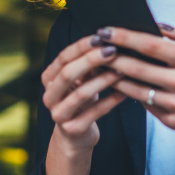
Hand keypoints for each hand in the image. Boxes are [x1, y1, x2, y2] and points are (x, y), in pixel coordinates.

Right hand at [41, 34, 126, 152]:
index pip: (63, 58)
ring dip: (104, 79)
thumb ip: (88, 65)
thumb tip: (107, 41)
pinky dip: (111, 101)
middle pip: (68, 74)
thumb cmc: (80, 101)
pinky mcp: (73, 129)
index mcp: (48, 79)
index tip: (100, 37)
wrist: (75, 136)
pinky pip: (95, 112)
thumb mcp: (80, 81)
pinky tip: (126, 92)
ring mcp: (59, 114)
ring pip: (81, 93)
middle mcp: (49, 96)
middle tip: (112, 51)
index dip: (81, 47)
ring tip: (123, 70)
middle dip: (91, 60)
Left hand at [100, 25, 174, 143]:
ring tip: (98, 65)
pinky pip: (142, 103)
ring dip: (113, 76)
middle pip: (138, 68)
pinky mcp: (170, 121)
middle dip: (112, 55)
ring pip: (135, 89)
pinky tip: (115, 82)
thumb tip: (158, 25)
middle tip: (94, 46)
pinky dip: (127, 92)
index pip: (152, 45)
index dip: (126, 37)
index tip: (106, 30)